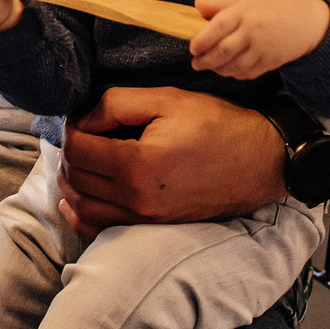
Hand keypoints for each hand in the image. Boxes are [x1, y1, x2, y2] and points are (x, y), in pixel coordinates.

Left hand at [56, 87, 287, 230]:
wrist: (259, 160)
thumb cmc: (217, 125)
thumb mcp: (166, 99)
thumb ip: (116, 104)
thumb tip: (83, 119)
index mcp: (137, 164)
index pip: (78, 149)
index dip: (71, 128)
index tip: (80, 116)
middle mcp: (137, 198)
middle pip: (77, 177)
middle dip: (69, 153)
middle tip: (80, 133)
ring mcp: (146, 218)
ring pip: (84, 207)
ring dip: (71, 183)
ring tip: (75, 161)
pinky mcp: (155, 226)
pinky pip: (104, 228)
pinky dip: (83, 215)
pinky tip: (75, 200)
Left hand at [188, 0, 329, 80]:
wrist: (309, 21)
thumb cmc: (277, 5)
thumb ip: (221, 4)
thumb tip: (197, 4)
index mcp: (245, 12)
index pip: (217, 27)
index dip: (202, 40)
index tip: (193, 48)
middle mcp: (253, 31)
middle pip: (223, 50)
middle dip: (206, 60)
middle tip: (196, 63)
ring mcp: (263, 49)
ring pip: (235, 65)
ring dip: (219, 69)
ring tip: (210, 67)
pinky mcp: (271, 62)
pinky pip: (249, 72)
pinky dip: (236, 74)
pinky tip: (229, 70)